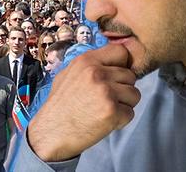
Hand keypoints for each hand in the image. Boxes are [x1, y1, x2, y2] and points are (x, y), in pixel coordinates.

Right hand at [27, 44, 139, 161]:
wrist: (51, 132)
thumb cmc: (60, 105)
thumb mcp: (68, 74)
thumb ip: (90, 65)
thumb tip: (113, 60)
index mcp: (87, 61)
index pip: (121, 52)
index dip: (122, 65)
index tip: (115, 76)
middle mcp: (97, 73)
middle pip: (130, 76)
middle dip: (123, 89)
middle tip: (106, 99)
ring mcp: (106, 92)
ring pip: (134, 94)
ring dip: (124, 104)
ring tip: (105, 110)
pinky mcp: (112, 111)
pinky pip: (130, 113)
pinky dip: (121, 120)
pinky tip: (104, 121)